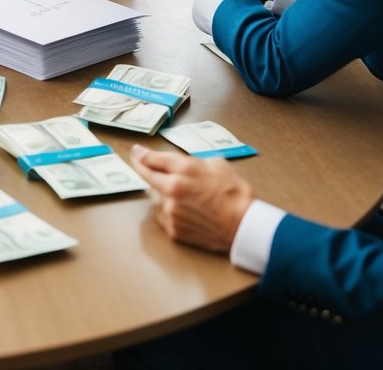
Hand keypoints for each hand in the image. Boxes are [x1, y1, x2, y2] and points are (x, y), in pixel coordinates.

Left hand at [129, 144, 253, 253]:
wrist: (246, 226)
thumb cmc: (235, 193)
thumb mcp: (216, 164)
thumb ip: (190, 161)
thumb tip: (173, 161)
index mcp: (183, 170)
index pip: (151, 159)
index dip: (140, 155)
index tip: (136, 152)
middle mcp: (171, 190)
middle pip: (147, 177)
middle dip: (145, 170)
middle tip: (146, 166)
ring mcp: (170, 211)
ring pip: (157, 198)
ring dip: (164, 194)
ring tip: (187, 197)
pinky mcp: (173, 229)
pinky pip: (164, 215)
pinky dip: (171, 211)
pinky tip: (188, 211)